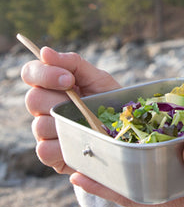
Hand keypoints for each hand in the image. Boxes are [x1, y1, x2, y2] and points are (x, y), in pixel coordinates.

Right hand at [21, 45, 119, 173]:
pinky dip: (63, 146)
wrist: (129, 134)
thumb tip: (44, 51)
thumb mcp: (99, 79)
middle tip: (82, 103)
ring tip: (87, 124)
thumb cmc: (112, 103)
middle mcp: (45, 108)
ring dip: (66, 123)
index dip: (44, 74)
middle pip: (33, 99)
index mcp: (53, 86)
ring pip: (39, 125)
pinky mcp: (53, 155)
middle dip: (59, 99)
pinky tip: (81, 142)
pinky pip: (44, 150)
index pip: (31, 72)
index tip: (68, 79)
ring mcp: (47, 132)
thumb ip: (73, 63)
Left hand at [71, 141, 183, 206]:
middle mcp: (182, 205)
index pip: (135, 195)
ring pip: (150, 186)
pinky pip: (168, 184)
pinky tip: (153, 154)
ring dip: (128, 170)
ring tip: (109, 148)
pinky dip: (152, 169)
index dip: (105, 184)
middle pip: (136, 189)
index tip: (75, 172)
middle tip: (84, 150)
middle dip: (109, 173)